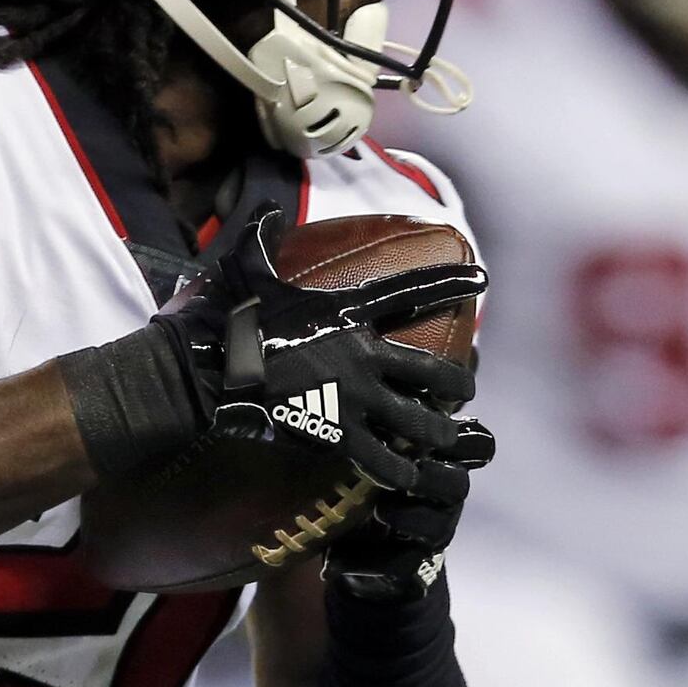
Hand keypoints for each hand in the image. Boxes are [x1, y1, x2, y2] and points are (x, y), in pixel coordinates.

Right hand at [159, 212, 480, 496]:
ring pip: (420, 421)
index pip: (411, 291)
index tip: (482, 280)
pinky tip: (413, 476)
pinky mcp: (338, 435)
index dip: (450, 284)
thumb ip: (266, 236)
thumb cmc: (224, 317)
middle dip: (458, 382)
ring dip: (440, 431)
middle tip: (467, 388)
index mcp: (346, 311)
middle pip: (433, 370)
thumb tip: (271, 210)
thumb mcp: (248, 265)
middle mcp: (362, 355)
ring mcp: (355, 398)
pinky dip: (403, 471)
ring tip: (450, 439)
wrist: (205, 371)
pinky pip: (385, 460)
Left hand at [329, 418, 493, 600]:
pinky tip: (333, 563)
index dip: (469, 436)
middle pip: (460, 485)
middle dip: (434, 477)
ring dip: (409, 517)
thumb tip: (370, 368)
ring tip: (380, 511)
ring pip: (440, 527)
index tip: (444, 418)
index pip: (477, 445)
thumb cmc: (364, 478)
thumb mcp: (371, 444)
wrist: (358, 547)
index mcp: (443, 460)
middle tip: (407, 469)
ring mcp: (431, 532)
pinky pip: (400, 565)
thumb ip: (380, 419)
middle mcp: (444, 496)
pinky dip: (366, 562)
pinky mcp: (411, 566)